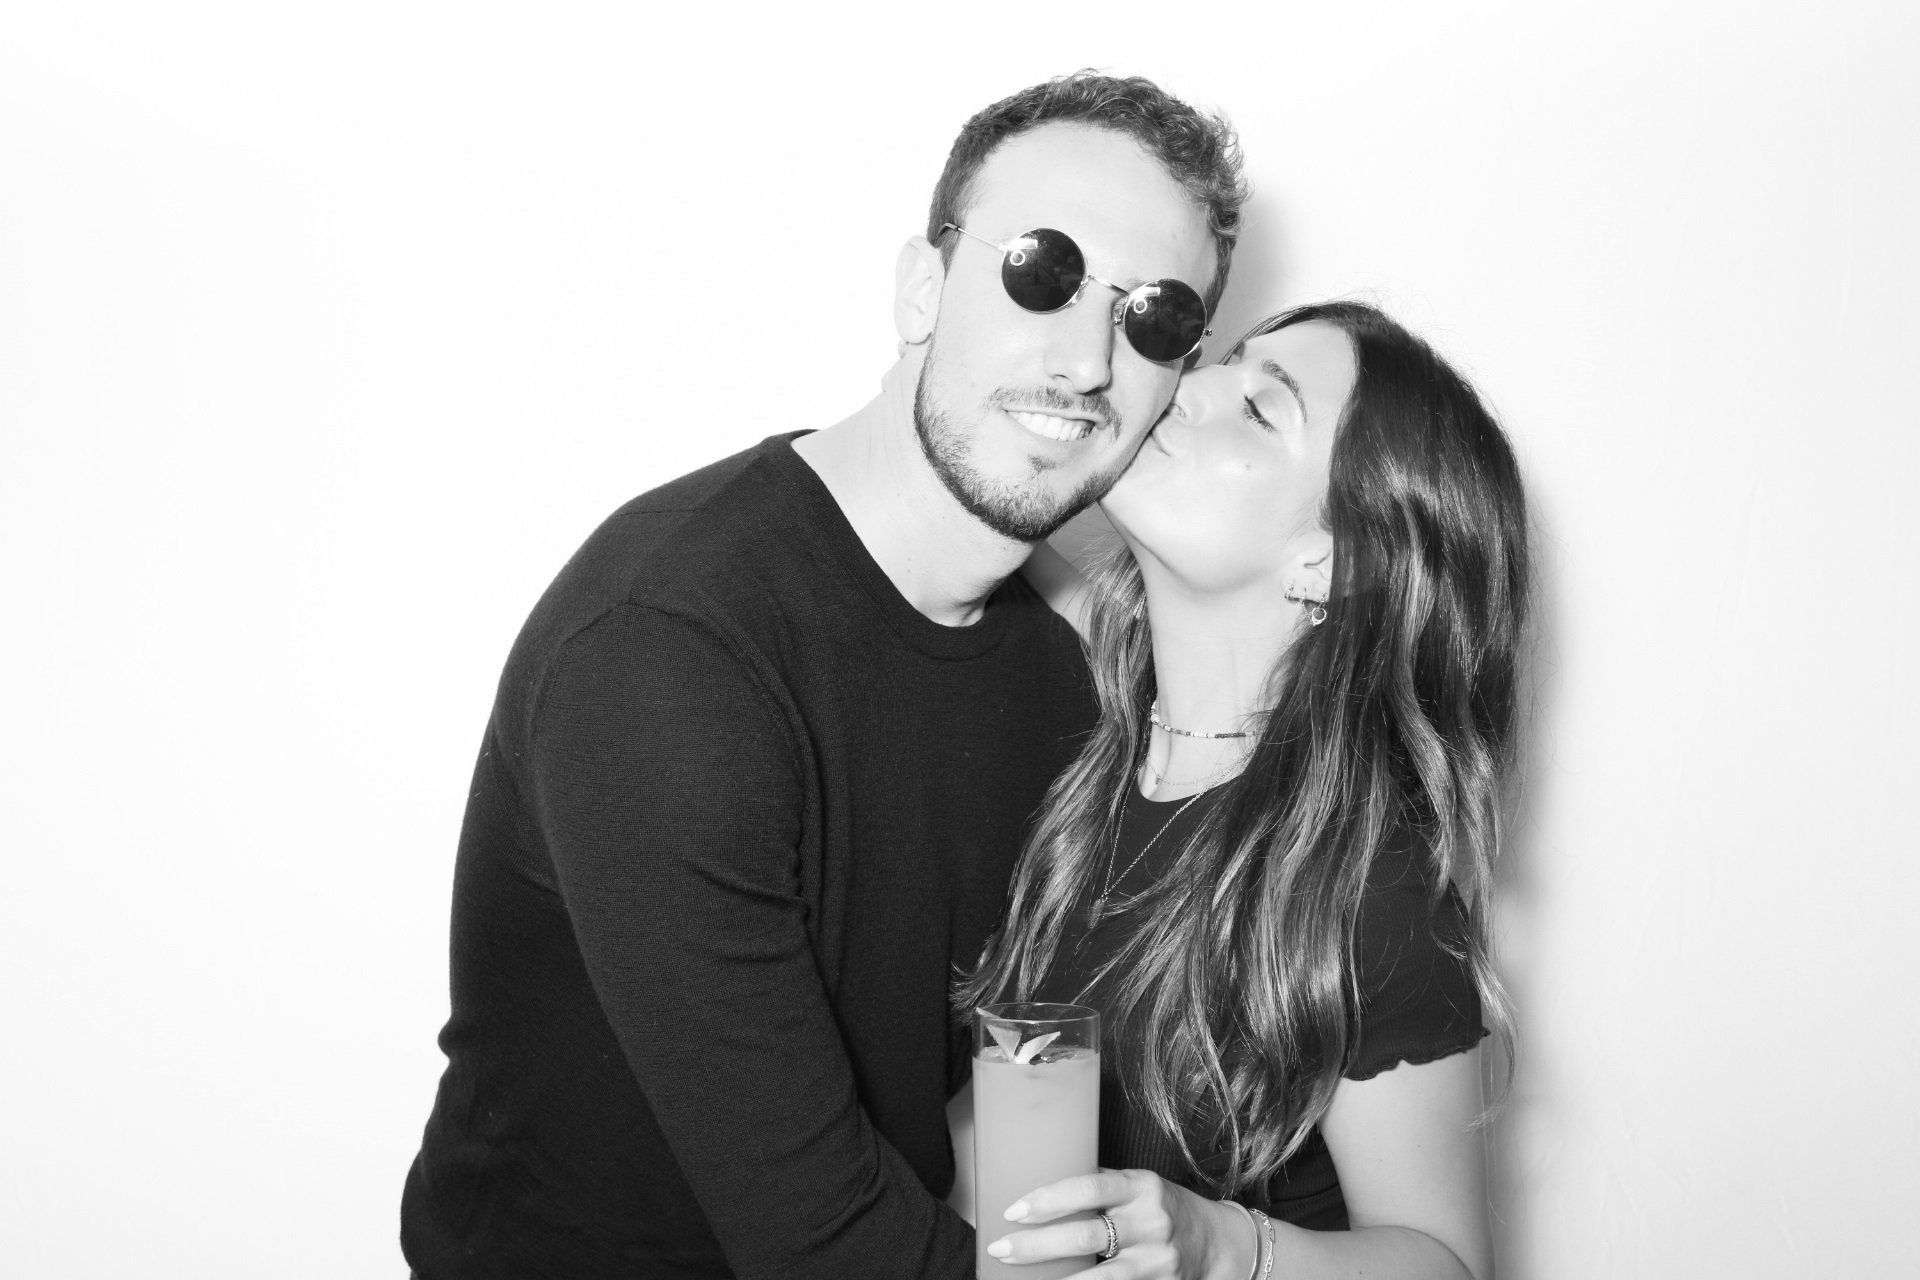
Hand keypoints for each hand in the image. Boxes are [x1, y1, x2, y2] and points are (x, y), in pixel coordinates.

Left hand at [983, 1168, 1254, 1279]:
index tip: (1014, 1210)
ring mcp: (1157, 1261)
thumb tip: (1044, 1187)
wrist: (1218, 1244)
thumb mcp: (1140, 1187)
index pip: (1090, 1187)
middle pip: (1085, 1236)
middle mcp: (1151, 1222)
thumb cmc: (1166, 1208)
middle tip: (1001, 1248)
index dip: (1049, 1199)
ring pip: (1099, 1277)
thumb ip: (1102, 1187)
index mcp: (1142, 1186)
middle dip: (1036, 1246)